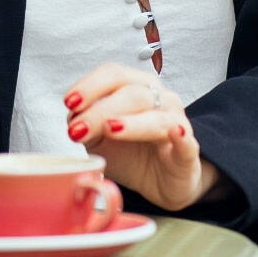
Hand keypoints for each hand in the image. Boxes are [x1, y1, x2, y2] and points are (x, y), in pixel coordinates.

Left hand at [62, 64, 209, 211]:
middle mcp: (159, 98)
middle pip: (131, 93)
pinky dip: (181, 137)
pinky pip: (187, 141)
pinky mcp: (189, 152)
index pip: (113, 74)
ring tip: (110, 128)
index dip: (90, 85)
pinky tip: (174, 134)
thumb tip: (73, 116)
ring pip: (156, 116)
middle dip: (100, 110)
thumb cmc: (130, 152)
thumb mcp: (99, 139)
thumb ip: (86, 123)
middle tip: (78, 129)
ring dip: (131, 123)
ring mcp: (177, 123)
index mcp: (136, 87)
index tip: (69, 102)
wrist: (161, 182)